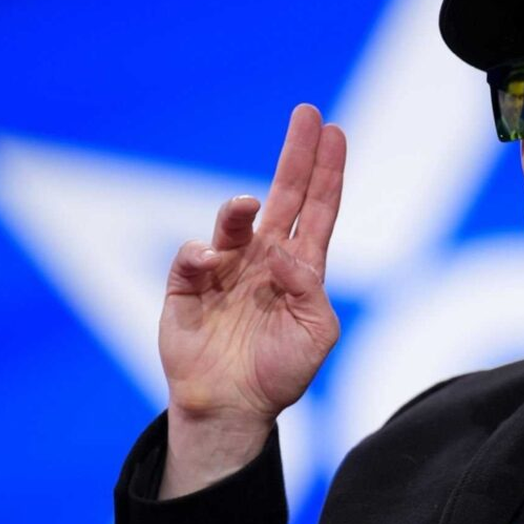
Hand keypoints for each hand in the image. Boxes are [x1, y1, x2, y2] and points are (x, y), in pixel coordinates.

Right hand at [157, 104, 344, 496]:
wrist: (233, 408)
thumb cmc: (281, 372)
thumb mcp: (316, 334)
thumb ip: (310, 291)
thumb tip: (285, 253)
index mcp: (300, 267)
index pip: (318, 208)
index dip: (327, 172)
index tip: (334, 132)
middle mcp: (264, 258)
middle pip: (282, 195)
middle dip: (295, 156)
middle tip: (306, 115)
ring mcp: (226, 269)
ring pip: (234, 222)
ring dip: (239, 209)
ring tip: (246, 204)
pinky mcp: (188, 286)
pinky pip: (193, 258)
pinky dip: (200, 253)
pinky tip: (210, 261)